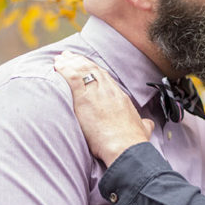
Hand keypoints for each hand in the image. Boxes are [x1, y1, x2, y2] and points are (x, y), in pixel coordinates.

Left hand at [54, 51, 153, 165]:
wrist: (126, 148)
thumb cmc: (133, 142)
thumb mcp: (142, 129)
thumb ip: (143, 124)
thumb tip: (147, 124)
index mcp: (120, 97)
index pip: (105, 78)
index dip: (94, 70)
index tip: (86, 65)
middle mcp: (109, 91)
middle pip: (92, 70)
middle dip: (80, 62)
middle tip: (69, 56)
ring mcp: (97, 93)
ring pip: (82, 70)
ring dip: (69, 63)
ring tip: (60, 59)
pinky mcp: (85, 99)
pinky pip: (73, 78)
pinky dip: (64, 70)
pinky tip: (57, 67)